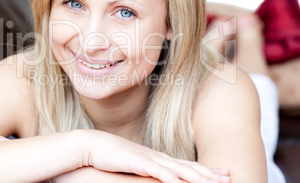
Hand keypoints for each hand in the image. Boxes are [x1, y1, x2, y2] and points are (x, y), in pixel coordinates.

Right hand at [83, 130, 230, 182]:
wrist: (94, 145)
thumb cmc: (113, 156)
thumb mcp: (135, 166)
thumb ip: (148, 171)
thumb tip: (160, 178)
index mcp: (158, 159)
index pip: (187, 165)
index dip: (206, 170)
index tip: (223, 173)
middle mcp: (158, 157)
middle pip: (189, 167)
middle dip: (210, 173)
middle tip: (229, 177)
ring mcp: (150, 159)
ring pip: (179, 169)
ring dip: (198, 177)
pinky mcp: (139, 162)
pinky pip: (159, 172)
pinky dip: (172, 178)